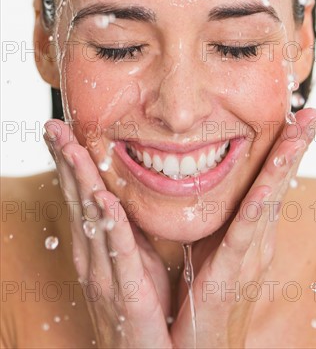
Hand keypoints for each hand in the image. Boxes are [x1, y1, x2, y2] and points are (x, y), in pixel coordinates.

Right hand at [43, 120, 172, 348]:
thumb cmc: (144, 307)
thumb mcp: (134, 259)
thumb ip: (126, 229)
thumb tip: (123, 193)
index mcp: (95, 246)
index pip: (79, 195)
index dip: (69, 162)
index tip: (62, 129)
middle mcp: (92, 257)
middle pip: (76, 199)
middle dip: (65, 161)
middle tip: (53, 126)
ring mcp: (105, 274)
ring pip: (90, 219)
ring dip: (80, 181)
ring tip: (71, 147)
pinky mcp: (127, 293)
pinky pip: (118, 252)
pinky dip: (109, 224)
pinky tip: (103, 199)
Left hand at [170, 108, 315, 348]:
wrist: (203, 347)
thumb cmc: (203, 293)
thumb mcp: (210, 244)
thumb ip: (215, 216)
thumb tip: (205, 181)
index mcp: (250, 230)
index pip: (269, 181)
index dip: (281, 149)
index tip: (290, 116)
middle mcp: (258, 240)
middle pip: (278, 184)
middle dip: (293, 148)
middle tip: (309, 113)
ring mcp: (250, 256)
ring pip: (269, 202)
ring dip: (283, 166)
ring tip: (298, 133)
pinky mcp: (231, 274)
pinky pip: (244, 236)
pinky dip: (258, 209)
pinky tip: (267, 187)